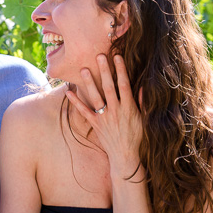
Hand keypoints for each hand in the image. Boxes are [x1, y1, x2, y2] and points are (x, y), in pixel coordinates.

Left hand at [65, 54, 142, 179]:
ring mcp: (104, 118)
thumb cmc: (137, 138)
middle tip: (99, 56)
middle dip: (104, 71)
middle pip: (109, 87)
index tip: (118, 57)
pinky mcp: (96, 125)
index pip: (124, 85)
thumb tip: (142, 86)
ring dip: (89, 83)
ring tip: (83, 69)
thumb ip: (141, 103)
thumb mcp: (144, 120)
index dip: (121, 70)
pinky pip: (84, 111)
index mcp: (129, 108)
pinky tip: (68, 91)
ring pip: (96, 97)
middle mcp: (116, 111)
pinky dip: (76, 102)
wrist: (126, 157)